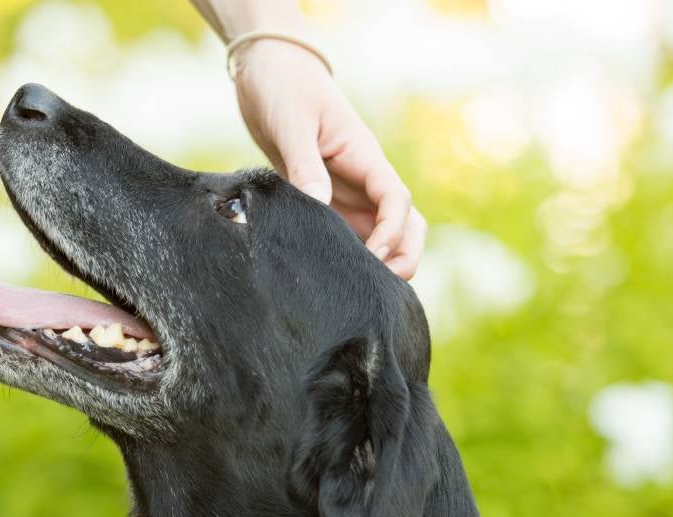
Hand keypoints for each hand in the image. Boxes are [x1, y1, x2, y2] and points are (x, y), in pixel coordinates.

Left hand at [233, 40, 426, 279]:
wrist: (267, 71)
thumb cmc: (283, 88)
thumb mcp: (292, 125)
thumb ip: (305, 167)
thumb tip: (318, 207)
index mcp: (365, 157)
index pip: (397, 200)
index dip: (391, 234)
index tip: (369, 258)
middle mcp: (363, 178)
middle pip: (405, 224)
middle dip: (402, 256)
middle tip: (373, 287)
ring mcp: (346, 190)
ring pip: (381, 233)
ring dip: (380, 260)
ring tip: (355, 288)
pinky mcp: (324, 199)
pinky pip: (347, 232)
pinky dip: (348, 255)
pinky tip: (330, 274)